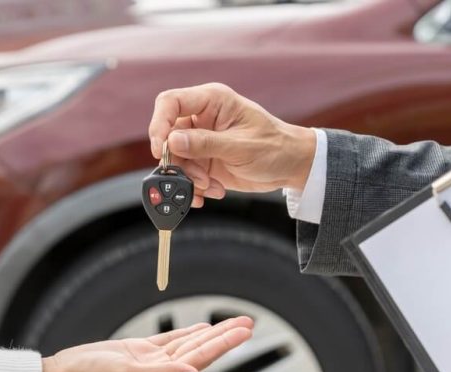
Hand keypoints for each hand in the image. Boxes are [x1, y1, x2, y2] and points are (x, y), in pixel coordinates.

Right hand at [41, 317, 252, 371]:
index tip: (243, 332)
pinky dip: (188, 334)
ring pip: (189, 344)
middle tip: (249, 323)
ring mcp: (152, 362)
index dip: (224, 345)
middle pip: (201, 351)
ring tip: (235, 324)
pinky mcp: (140, 352)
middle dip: (226, 336)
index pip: (200, 361)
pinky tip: (204, 329)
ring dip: (212, 333)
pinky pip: (171, 341)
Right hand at [148, 83, 315, 206]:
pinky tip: (211, 192)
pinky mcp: (203, 161)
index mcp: (212, 101)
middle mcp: (202, 118)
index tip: (162, 149)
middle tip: (197, 178)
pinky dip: (194, 187)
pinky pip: (185, 174)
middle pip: (168, 136)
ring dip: (189, 178)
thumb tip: (172, 140)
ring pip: (176, 159)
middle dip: (179, 162)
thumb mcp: (241, 146)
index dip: (159, 124)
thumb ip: (206, 143)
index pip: (171, 102)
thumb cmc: (274, 147)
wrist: (291, 166)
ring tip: (211, 186)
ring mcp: (200, 141)